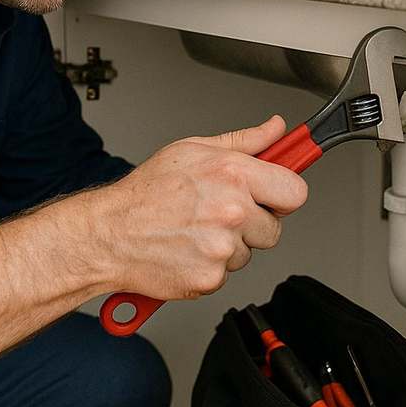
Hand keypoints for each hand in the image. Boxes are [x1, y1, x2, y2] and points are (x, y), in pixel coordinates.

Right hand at [92, 115, 308, 300]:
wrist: (110, 233)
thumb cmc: (147, 192)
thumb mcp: (194, 150)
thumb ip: (245, 141)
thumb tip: (276, 129)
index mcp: (233, 173)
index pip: (295, 191)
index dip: (283, 194)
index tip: (272, 196)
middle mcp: (232, 211)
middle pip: (274, 228)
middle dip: (253, 224)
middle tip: (219, 214)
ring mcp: (222, 247)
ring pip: (249, 253)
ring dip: (229, 246)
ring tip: (195, 230)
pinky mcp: (211, 278)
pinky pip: (227, 274)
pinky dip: (210, 266)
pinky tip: (188, 249)